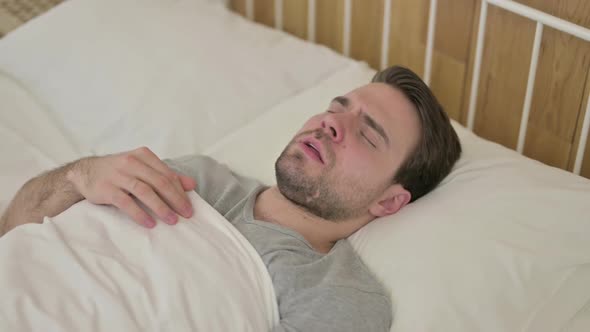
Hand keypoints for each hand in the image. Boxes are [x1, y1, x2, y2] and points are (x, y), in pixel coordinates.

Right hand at [67, 147, 195, 227]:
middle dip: (175, 200)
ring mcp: (118, 175)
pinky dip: (139, 213)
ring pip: (145, 191)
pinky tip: (149, 223)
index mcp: (143, 155)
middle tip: (186, 215)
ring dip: (161, 207)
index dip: (180, 192)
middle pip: (159, 182)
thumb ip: (165, 175)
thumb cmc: (119, 172)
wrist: (84, 172)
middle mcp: (131, 162)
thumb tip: (192, 184)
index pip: (167, 174)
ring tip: (171, 220)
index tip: (189, 207)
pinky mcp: (106, 188)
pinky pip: (126, 202)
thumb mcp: (142, 168)